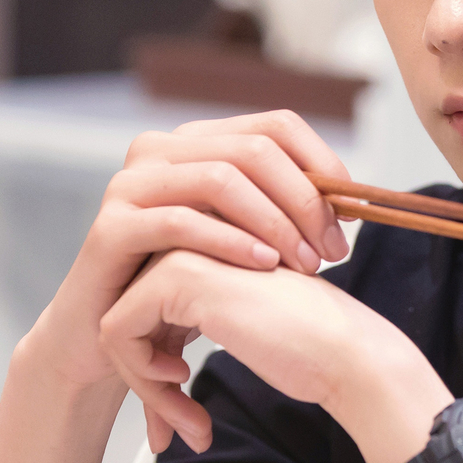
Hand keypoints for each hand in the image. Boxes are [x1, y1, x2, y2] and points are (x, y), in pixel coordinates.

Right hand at [16, 110, 352, 396]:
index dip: (323, 163)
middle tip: (333, 251)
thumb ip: (278, 207)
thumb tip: (347, 195)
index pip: (275, 125)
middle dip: (305, 200)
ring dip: (274, 222)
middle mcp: (158, 150)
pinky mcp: (109, 227)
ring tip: (305, 265)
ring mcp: (129, 184)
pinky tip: (264, 267)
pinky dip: (230, 242)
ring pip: (220, 179)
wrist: (110, 338)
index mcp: (194, 141)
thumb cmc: (183, 287)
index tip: (353, 214)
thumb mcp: (237, 238)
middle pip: (254, 150)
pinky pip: (180, 222)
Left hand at [100, 248, 444, 455]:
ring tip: (187, 423)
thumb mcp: (237, 334)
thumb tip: (153, 389)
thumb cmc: (309, 349)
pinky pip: (117, 331)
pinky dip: (141, 375)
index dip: (158, 373)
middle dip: (148, 385)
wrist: (345, 351)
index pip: (149, 315)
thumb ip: (188, 336)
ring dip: (145, 388)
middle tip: (181, 430)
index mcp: (209, 251)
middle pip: (130, 319)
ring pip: (118, 326)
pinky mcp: (175, 275)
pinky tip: (182, 385)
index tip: (185, 416)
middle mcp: (192, 242)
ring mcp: (183, 251)